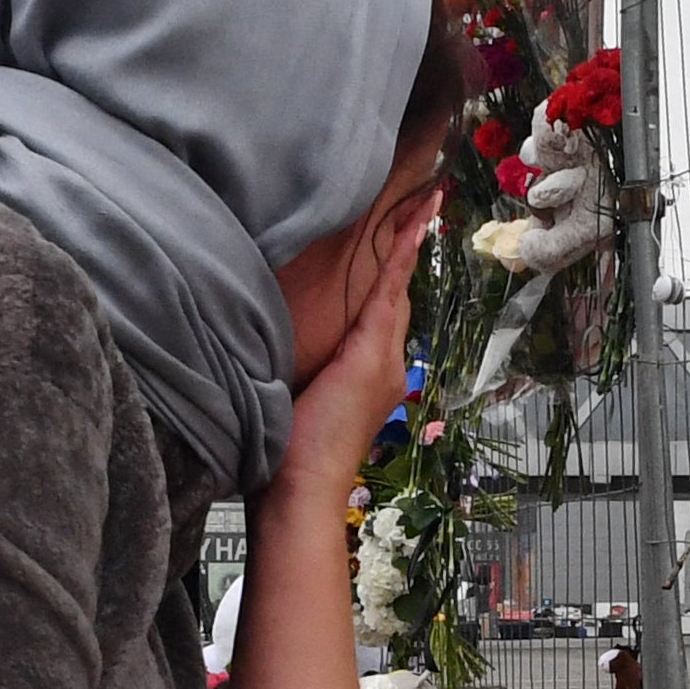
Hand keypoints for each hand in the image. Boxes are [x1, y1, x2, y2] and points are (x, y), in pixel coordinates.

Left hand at [270, 196, 439, 503]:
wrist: (300, 491)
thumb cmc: (285, 460)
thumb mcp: (291, 402)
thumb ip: (292, 371)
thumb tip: (263, 342)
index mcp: (368, 377)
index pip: (381, 314)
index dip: (391, 277)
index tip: (398, 244)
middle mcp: (385, 365)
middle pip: (398, 297)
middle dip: (407, 251)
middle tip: (421, 205)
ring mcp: (383, 360)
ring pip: (399, 288)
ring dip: (411, 240)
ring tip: (426, 198)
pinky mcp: (371, 355)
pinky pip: (390, 290)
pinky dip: (403, 252)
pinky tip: (416, 219)